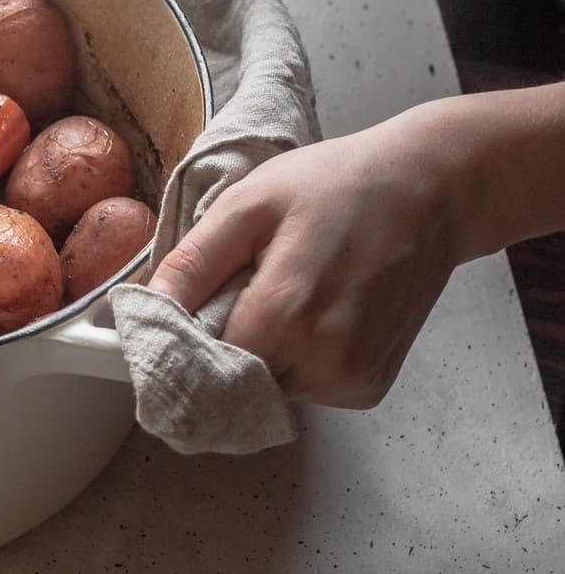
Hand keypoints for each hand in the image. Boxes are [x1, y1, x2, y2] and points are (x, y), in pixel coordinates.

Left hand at [145, 112, 465, 408]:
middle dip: (222, 344)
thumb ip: (193, 263)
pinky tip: (317, 310)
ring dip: (261, 352)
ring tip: (287, 291)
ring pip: (267, 387)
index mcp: (289, 314)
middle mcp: (326, 361)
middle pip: (234, 380)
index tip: (183, 312)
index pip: (202, 366)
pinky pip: (305, 387)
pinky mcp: (370, 388)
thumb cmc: (339, 185)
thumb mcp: (251, 203)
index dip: (182, 341)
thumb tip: (142, 308)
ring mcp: (353, 380)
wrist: (431, 191)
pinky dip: (296, 358)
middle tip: (242, 287)